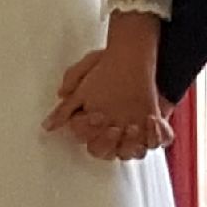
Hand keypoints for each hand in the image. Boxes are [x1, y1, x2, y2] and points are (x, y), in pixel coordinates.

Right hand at [44, 49, 174, 161]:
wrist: (141, 54)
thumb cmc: (111, 63)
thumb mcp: (87, 69)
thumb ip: (70, 90)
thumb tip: (49, 124)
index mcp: (93, 121)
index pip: (85, 137)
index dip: (89, 130)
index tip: (98, 115)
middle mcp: (111, 130)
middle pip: (104, 151)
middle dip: (109, 141)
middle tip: (116, 127)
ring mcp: (134, 132)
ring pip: (131, 153)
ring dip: (133, 144)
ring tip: (137, 125)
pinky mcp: (155, 128)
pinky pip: (157, 142)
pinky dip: (157, 136)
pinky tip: (154, 120)